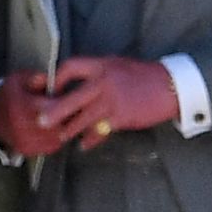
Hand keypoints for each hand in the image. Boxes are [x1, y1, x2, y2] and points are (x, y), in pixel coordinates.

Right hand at [0, 69, 73, 159]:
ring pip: (57, 137)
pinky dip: (57, 137)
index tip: (72, 97)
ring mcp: (25, 141)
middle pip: (57, 124)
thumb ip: (35, 77)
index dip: (65, 102)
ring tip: (67, 118)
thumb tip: (51, 78)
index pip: (52, 107)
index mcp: (20, 106)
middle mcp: (21, 126)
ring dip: (64, 128)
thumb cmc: (11, 95)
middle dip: (67, 116)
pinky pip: (52, 146)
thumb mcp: (19, 79)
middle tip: (74, 109)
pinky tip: (57, 128)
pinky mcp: (28, 151)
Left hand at [45, 54, 182, 144]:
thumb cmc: (144, 77)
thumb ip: (99, 73)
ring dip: (70, 129)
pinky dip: (90, 139)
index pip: (71, 67)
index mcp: (101, 65)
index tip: (51, 88)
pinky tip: (84, 145)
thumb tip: (81, 84)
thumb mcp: (118, 66)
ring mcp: (111, 101)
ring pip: (82, 118)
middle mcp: (103, 82)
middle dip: (54, 111)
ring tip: (61, 136)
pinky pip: (99, 131)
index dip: (57, 78)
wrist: (170, 87)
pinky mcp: (120, 117)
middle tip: (42, 121)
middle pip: (71, 97)